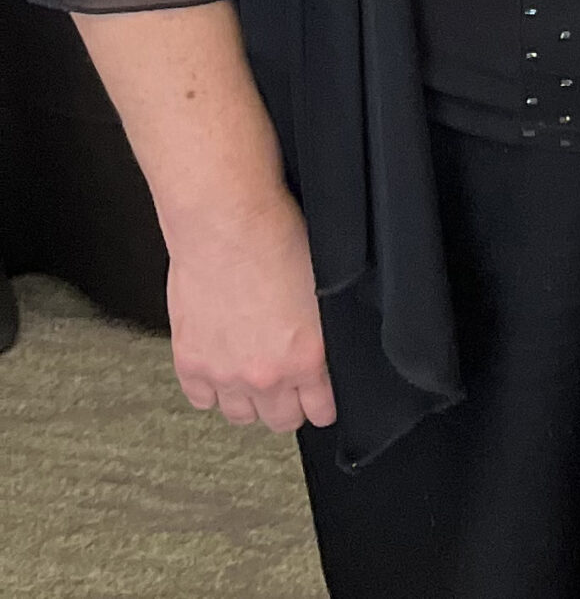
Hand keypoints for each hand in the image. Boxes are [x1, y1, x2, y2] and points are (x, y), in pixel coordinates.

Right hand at [162, 188, 335, 432]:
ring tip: (257, 382)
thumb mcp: (325, 288)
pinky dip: (212, 390)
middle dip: (290, 406)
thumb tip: (326, 346)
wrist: (228, 224)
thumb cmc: (279, 239)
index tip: (321, 402)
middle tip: (291, 390)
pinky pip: (201, 399)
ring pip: (241, 416)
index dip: (323, 405)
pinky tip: (222, 373)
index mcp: (306, 357)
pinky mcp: (190, 361)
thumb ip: (324, 331)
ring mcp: (224, 373)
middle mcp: (264, 374)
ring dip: (250, 402)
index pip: (319, 409)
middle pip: (281, 419)